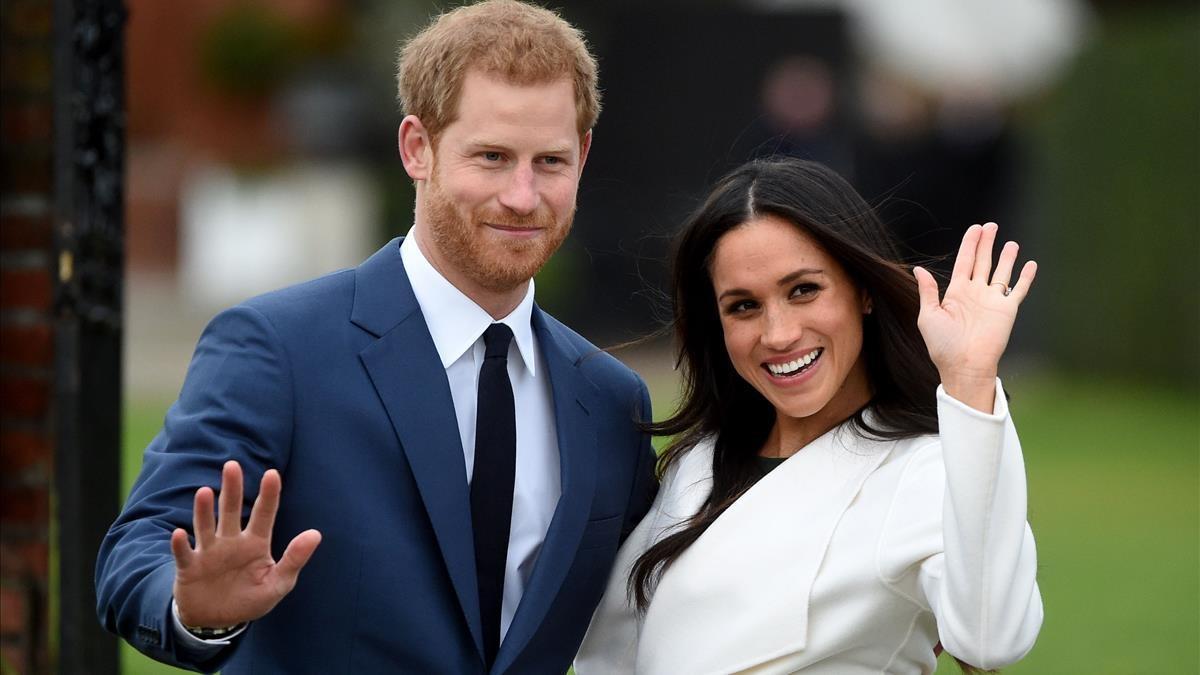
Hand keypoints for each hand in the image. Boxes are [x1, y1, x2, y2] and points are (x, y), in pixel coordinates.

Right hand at [170, 461, 321, 627]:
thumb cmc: (251, 598)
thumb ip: (294, 559)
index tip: (272, 474)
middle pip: (231, 510)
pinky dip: (180, 545)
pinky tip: (178, 534)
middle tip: (232, 465)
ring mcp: (209, 552)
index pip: (264, 514)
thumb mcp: (278, 583)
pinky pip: (184, 554)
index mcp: (255, 543)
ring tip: (204, 492)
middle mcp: (231, 542)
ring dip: (204, 511)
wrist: (218, 621)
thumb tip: (316, 533)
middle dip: (232, 489)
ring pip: (206, 526)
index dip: (268, 495)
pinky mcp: (190, 568)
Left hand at [913, 222, 1036, 411]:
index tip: (975, 228)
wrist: (963, 366)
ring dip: (1006, 257)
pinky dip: (1026, 277)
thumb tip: (918, 269)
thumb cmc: (943, 345)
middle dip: (986, 243)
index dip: (970, 244)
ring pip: (1001, 272)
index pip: (964, 262)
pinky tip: (1030, 264)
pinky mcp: (1007, 310)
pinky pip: (1019, 290)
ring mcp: (992, 301)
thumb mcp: (928, 316)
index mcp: (956, 293)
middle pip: (982, 262)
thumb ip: (928, 291)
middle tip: (991, 226)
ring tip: (1011, 242)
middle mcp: (975, 294)